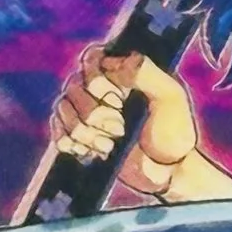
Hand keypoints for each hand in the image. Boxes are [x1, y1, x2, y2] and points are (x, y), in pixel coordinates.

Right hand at [49, 49, 198, 194]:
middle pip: (73, 89)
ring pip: (63, 111)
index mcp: (121, 72)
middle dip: (95, 115)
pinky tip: (92, 152)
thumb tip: (111, 62)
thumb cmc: (174, 132)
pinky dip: (71, 144)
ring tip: (110, 146)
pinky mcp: (78, 137)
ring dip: (85, 133)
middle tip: (120, 129)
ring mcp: (86, 113)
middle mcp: (99, 89)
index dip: (98, 82)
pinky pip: (58, 132)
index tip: (120, 101)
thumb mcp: (170, 96)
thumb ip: (145, 72)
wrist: (167, 172)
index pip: (90, 59)